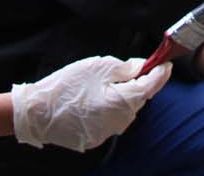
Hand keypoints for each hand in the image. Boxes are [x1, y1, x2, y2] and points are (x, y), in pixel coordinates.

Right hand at [11, 55, 171, 151]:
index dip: (160, 74)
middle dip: (138, 84)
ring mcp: (108, 133)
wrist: (37, 112)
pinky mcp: (96, 139)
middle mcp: (120, 122)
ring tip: (106, 83)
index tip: (166, 64)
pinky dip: (110, 108)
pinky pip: (111, 120)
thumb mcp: (98, 67)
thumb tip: (142, 67)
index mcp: (123, 102)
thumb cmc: (67, 86)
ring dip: (123, 97)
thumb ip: (126, 68)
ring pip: (125, 110)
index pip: (150, 87)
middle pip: (138, 99)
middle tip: (132, 68)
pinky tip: (95, 99)